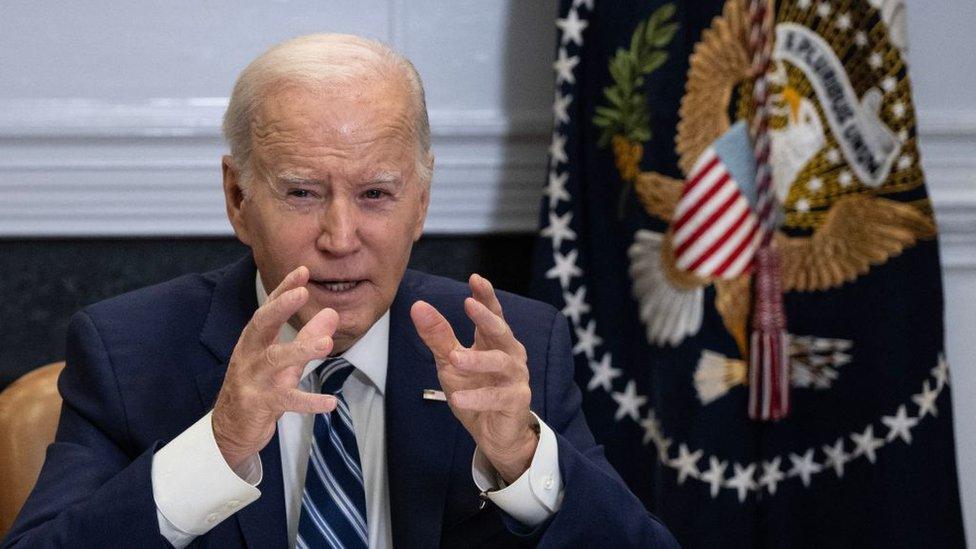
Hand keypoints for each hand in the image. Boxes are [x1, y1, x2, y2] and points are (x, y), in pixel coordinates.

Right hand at [212, 266, 339, 469]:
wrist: (230, 430)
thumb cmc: (258, 388)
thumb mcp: (284, 361)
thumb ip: (307, 337)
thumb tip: (332, 313)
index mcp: (254, 341)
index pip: (269, 309)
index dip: (284, 290)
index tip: (302, 271)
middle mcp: (249, 355)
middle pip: (261, 325)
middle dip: (280, 308)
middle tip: (302, 293)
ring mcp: (252, 380)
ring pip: (274, 360)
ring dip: (300, 350)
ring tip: (326, 343)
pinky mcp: (259, 405)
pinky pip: (286, 401)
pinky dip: (309, 402)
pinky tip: (331, 402)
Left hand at [410, 274, 537, 483]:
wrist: (493, 434)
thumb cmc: (474, 391)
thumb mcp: (450, 362)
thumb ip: (437, 336)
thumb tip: (418, 306)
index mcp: (494, 341)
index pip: (492, 314)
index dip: (486, 296)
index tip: (475, 278)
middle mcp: (510, 355)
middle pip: (501, 331)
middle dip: (487, 317)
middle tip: (469, 304)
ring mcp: (515, 378)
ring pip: (501, 363)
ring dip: (478, 360)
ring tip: (456, 359)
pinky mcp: (516, 401)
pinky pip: (498, 396)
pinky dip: (477, 397)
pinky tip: (457, 398)